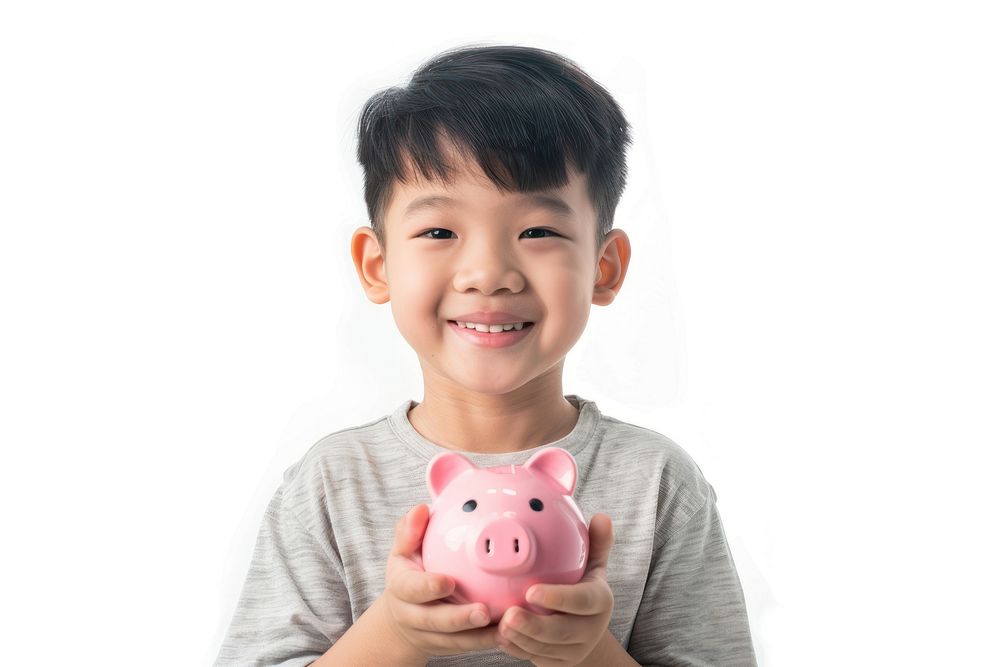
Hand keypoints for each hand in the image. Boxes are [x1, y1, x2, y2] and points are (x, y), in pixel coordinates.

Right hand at [376, 503, 499, 660]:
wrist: (402, 618)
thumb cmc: (409, 572)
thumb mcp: (403, 550)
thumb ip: (410, 530)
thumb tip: (421, 509)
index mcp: (401, 588)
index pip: (411, 589)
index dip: (428, 587)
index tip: (448, 582)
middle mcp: (413, 615)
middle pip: (434, 621)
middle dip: (458, 619)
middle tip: (483, 612)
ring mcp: (430, 635)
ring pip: (454, 641)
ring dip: (479, 636)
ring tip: (503, 627)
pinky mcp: (447, 646)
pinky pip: (468, 647)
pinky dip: (487, 642)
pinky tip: (509, 635)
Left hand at [494, 513, 614, 665]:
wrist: (588, 631)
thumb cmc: (583, 588)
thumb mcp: (593, 567)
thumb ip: (595, 543)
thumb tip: (601, 517)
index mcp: (599, 601)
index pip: (581, 601)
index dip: (558, 597)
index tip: (532, 591)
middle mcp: (590, 629)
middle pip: (562, 632)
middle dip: (534, 626)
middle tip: (509, 614)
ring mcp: (574, 650)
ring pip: (545, 649)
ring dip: (520, 639)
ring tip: (500, 625)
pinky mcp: (558, 663)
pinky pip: (534, 658)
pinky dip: (516, 649)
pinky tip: (499, 637)